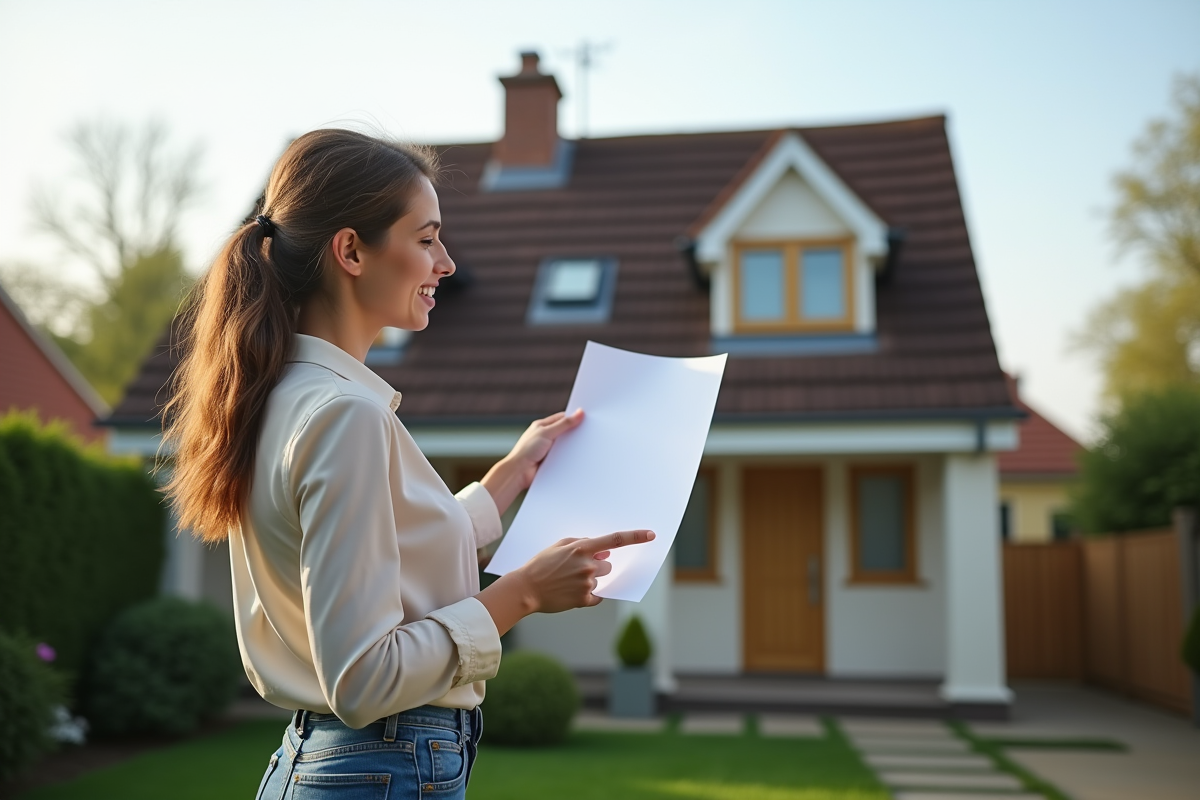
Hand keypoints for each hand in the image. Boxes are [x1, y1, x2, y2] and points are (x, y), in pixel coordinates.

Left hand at [480, 410, 583, 514]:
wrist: (518, 472)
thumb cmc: (527, 450)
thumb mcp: (547, 433)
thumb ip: (564, 424)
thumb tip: (579, 413)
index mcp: (542, 426)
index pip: (562, 418)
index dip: (574, 417)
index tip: (587, 418)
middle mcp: (545, 437)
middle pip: (565, 432)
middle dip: (575, 433)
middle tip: (590, 432)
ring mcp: (548, 450)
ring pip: (565, 445)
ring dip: (573, 447)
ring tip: (586, 446)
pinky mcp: (551, 461)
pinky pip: (564, 457)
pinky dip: (570, 457)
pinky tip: (578, 458)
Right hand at [517, 530, 655, 612]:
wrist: (526, 588)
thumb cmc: (541, 565)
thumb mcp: (559, 546)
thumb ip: (583, 543)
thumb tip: (604, 551)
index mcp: (582, 548)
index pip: (615, 540)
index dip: (635, 537)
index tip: (651, 535)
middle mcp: (588, 565)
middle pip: (608, 565)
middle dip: (598, 566)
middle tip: (577, 569)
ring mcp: (587, 583)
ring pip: (601, 580)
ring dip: (590, 580)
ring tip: (568, 581)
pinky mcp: (584, 599)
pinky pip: (597, 595)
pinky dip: (588, 594)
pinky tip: (570, 591)